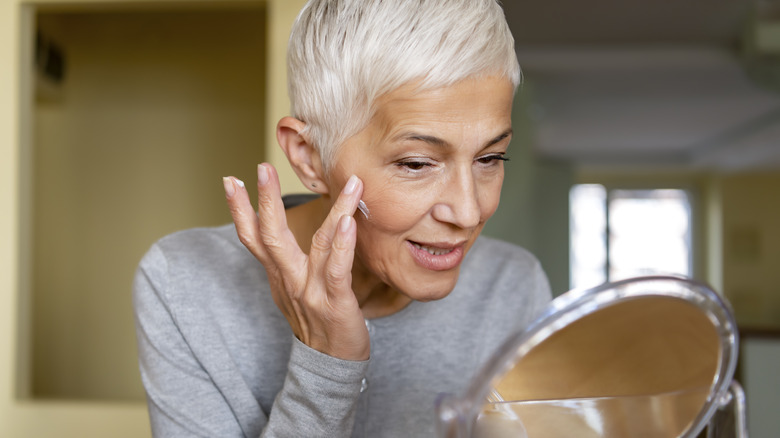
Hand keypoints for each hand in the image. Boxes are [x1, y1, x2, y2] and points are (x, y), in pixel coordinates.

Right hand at [223, 164, 368, 360]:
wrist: (329, 365)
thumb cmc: (315, 321)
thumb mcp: (291, 289)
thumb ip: (286, 261)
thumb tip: (277, 232)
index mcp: (278, 275)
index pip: (253, 238)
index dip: (240, 210)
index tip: (231, 180)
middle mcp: (290, 280)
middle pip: (271, 236)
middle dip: (265, 201)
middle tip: (262, 168)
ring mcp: (311, 291)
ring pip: (317, 245)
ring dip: (335, 211)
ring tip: (350, 183)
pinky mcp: (335, 302)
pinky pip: (337, 270)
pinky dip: (342, 246)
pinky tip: (349, 223)